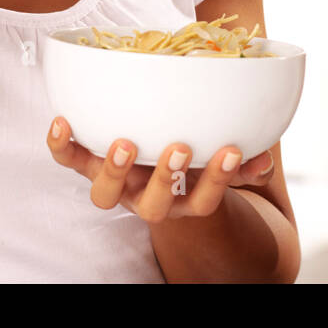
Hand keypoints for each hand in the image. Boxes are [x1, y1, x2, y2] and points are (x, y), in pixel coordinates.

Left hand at [46, 117, 276, 221]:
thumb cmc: (194, 159)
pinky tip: (62, 120)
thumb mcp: (220, 160)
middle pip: (152, 207)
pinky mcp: (90, 164)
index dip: (217, 180)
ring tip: (125, 142)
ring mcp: (117, 184)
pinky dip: (63, 144)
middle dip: (166, 179)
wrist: (155, 164)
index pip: (202, 201)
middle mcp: (146, 199)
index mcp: (182, 200)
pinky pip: (70, 160)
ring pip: (105, 195)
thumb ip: (244, 161)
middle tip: (179, 149)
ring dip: (115, 171)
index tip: (232, 152)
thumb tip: (264, 159)